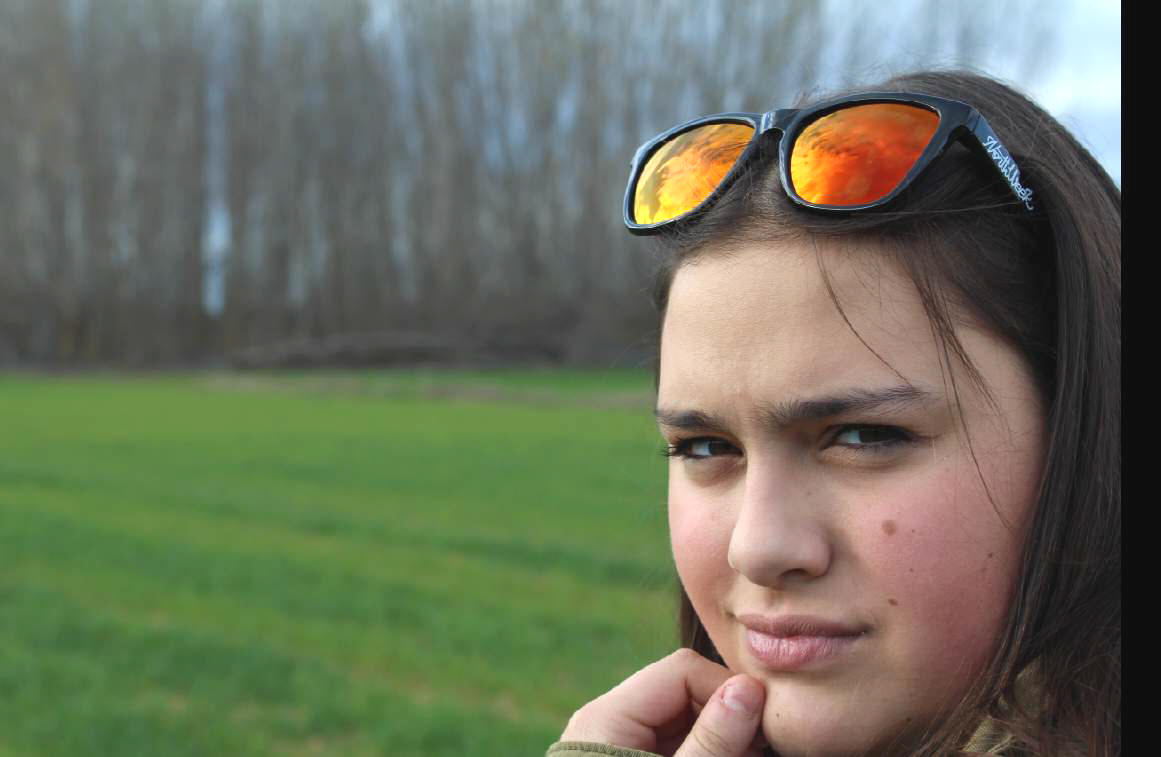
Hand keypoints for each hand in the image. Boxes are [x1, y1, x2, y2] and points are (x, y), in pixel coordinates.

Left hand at [560, 648, 767, 756]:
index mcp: (606, 716)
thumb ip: (711, 740)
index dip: (727, 689)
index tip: (763, 722)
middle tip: (762, 745)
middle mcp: (606, 720)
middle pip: (682, 690)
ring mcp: (615, 742)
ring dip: (719, 732)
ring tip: (752, 753)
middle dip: (726, 713)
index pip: (681, 670)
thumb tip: (748, 688)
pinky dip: (703, 746)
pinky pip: (672, 739)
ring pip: (682, 716)